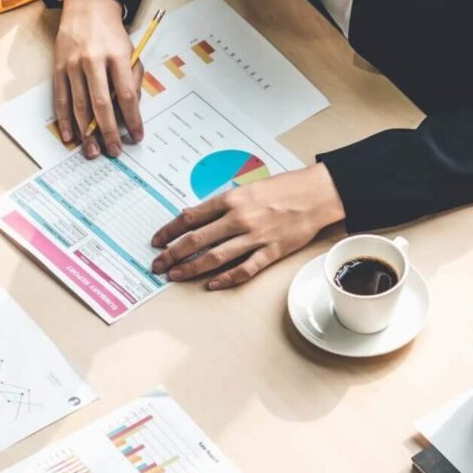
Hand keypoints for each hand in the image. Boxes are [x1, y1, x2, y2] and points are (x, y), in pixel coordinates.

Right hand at [53, 0, 142, 157]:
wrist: (87, 6)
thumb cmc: (112, 33)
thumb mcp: (131, 50)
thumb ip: (133, 79)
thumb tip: (130, 111)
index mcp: (117, 56)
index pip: (127, 95)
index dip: (133, 119)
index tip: (136, 137)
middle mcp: (93, 60)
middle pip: (102, 103)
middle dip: (108, 131)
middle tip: (114, 151)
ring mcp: (73, 65)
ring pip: (79, 105)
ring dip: (86, 132)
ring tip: (92, 151)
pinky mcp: (59, 68)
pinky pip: (61, 98)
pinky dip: (64, 120)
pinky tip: (70, 136)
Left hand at [149, 163, 344, 288]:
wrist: (315, 195)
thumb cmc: (282, 188)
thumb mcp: (246, 188)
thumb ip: (221, 203)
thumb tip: (195, 215)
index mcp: (230, 199)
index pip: (190, 217)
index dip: (169, 230)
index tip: (157, 240)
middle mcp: (239, 218)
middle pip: (197, 239)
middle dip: (172, 253)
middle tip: (157, 264)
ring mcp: (255, 237)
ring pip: (216, 257)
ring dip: (192, 268)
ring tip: (175, 276)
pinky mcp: (271, 251)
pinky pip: (245, 269)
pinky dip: (226, 279)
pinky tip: (212, 284)